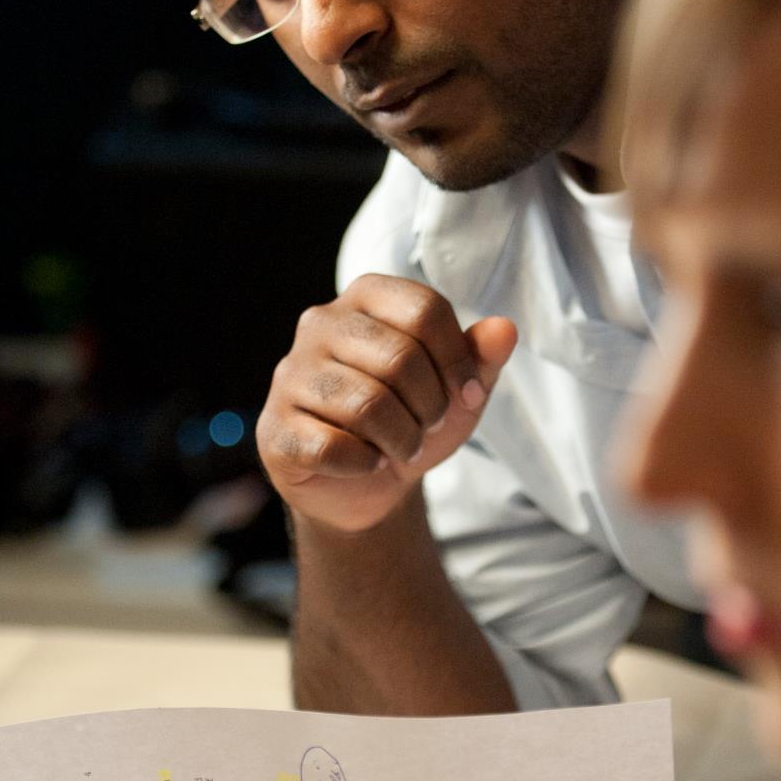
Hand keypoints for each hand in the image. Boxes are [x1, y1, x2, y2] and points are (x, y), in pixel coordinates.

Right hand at [257, 276, 517, 533]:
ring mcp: (290, 375)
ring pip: (367, 405)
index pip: (425, 310)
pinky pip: (334, 447)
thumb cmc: (412, 420)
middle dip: (430, 407)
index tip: (465, 394)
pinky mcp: (275, 428)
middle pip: (400, 358)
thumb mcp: (457, 391)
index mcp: (365, 297)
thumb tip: (504, 330)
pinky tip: (366, 462)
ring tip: (402, 447)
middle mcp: (319, 324)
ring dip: (403, 440)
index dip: (458, 361)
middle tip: (428, 426)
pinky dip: (366, 464)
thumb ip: (481, 358)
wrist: (367, 482)